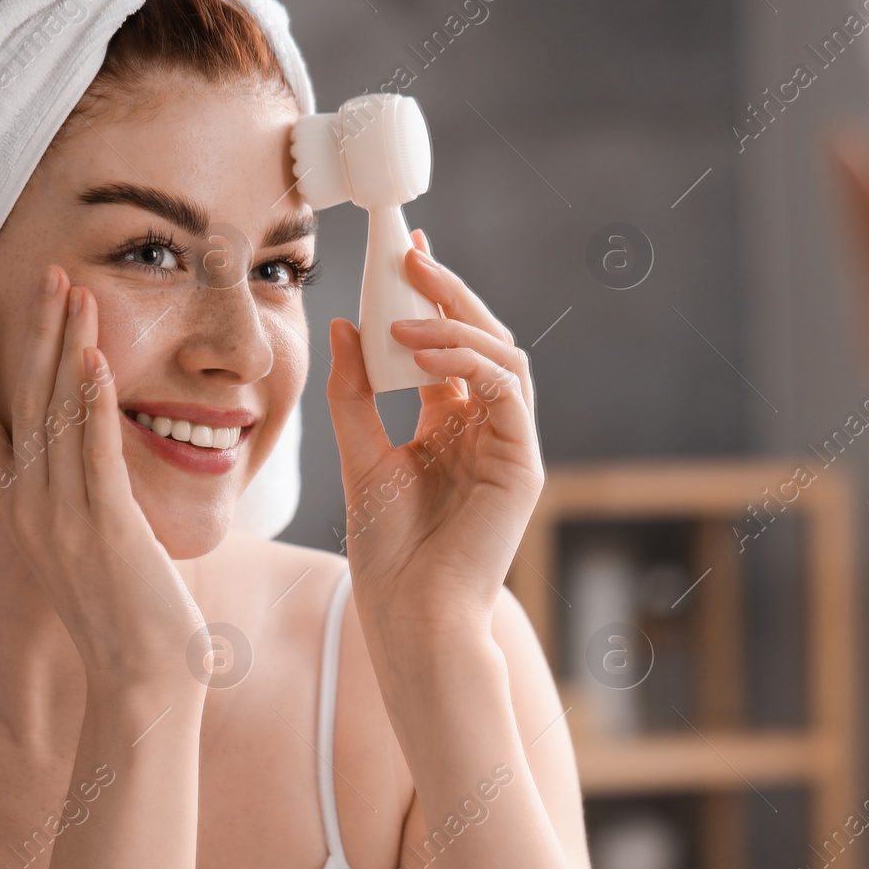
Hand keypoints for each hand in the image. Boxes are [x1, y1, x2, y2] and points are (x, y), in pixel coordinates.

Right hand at [0, 266, 205, 695]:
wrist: (140, 679)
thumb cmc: (125, 613)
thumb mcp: (86, 545)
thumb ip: (76, 497)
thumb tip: (86, 457)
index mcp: (19, 510)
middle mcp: (29, 508)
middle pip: (18, 402)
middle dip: (30, 332)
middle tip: (44, 272)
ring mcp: (62, 517)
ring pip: (55, 415)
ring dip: (66, 347)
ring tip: (74, 291)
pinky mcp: (105, 527)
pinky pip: (93, 452)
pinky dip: (93, 402)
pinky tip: (96, 359)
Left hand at [326, 231, 543, 666]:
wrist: (411, 614)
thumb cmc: (388, 552)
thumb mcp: (358, 456)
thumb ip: (353, 394)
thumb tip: (345, 325)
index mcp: (450, 427)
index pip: (447, 347)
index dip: (430, 299)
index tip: (405, 254)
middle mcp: (485, 430)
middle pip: (481, 341)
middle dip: (448, 293)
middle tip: (412, 256)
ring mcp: (509, 446)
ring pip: (503, 357)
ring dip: (457, 324)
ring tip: (409, 309)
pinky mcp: (522, 464)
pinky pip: (506, 392)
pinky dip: (470, 363)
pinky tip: (427, 352)